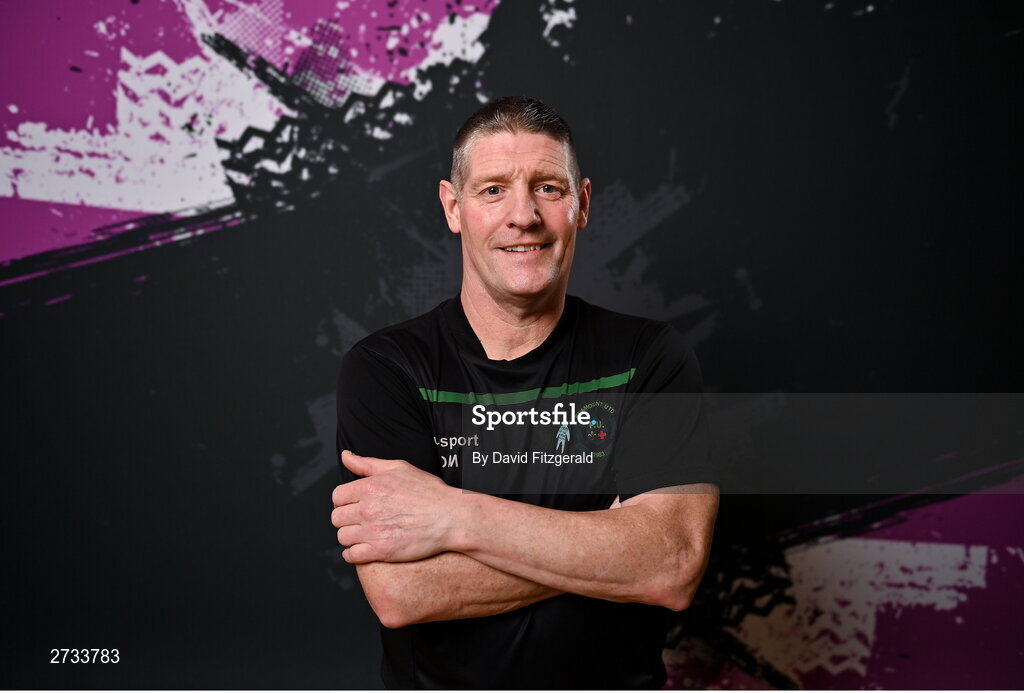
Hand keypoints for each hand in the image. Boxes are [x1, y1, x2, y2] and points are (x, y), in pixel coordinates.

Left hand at [332, 451, 462, 563]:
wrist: (450, 517)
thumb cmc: (428, 492)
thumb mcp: (398, 468)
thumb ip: (367, 463)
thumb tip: (346, 456)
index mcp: (370, 487)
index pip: (337, 496)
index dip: (345, 501)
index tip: (355, 504)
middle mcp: (368, 509)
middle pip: (337, 518)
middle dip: (347, 518)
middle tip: (361, 520)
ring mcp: (373, 531)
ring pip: (343, 537)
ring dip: (351, 536)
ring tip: (365, 534)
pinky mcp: (381, 551)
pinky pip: (351, 556)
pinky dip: (353, 554)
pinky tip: (364, 548)